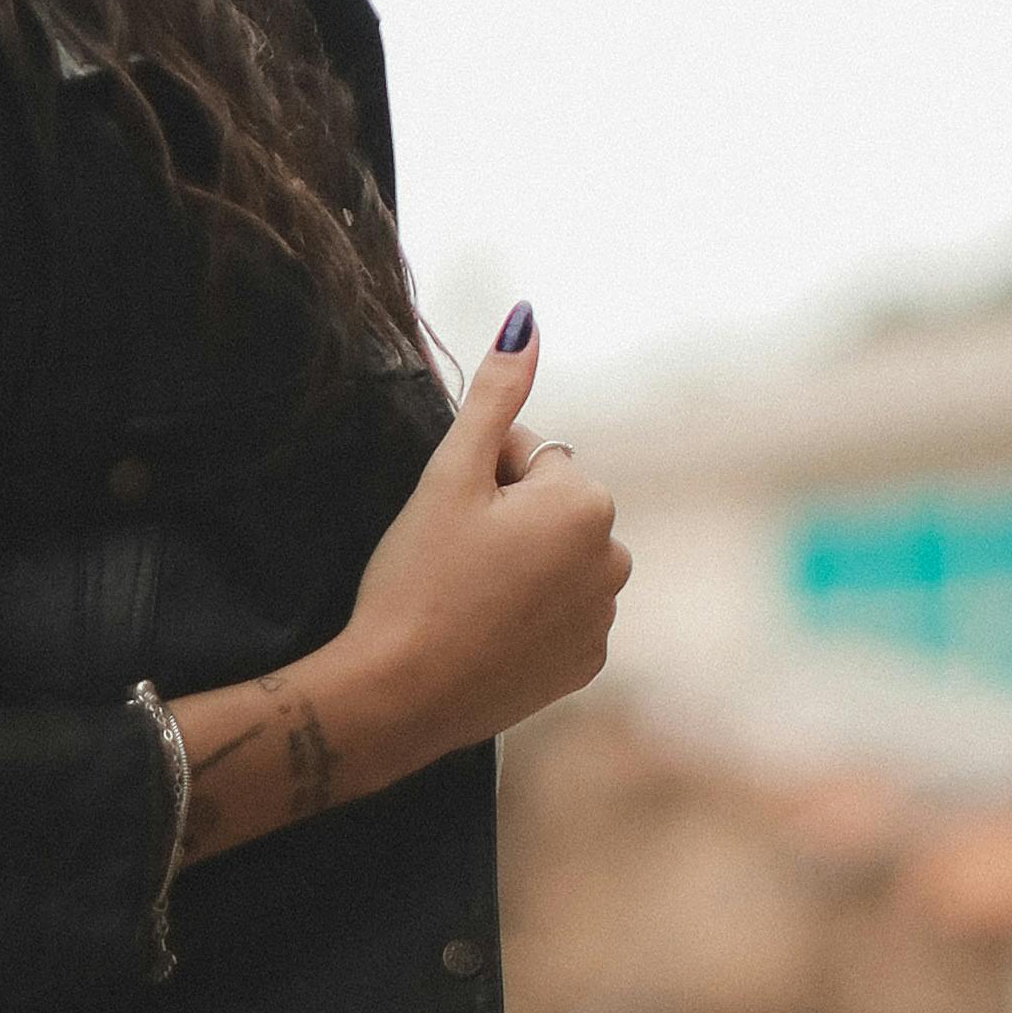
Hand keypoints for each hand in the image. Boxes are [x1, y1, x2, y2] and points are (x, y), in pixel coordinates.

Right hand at [174, 315, 624, 858]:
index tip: (448, 519)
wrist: (398, 694)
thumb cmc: (417, 577)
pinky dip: (527, 614)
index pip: (532, 458)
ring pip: (556, 561)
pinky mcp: (585, 666)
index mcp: (586, 505)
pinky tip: (481, 630)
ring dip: (520, 564)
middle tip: (451, 556)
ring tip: (463, 595)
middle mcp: (613, 561)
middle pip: (552, 509)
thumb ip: (495, 396)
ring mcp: (603, 619)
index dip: (481, 478)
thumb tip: (526, 318)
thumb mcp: (450, 475)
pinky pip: (560, 614)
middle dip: (510, 518)